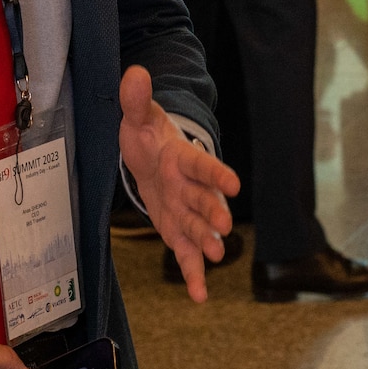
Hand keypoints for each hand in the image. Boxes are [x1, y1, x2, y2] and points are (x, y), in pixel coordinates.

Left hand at [119, 66, 239, 301]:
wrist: (150, 157)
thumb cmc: (147, 135)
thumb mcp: (138, 116)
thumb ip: (136, 98)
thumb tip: (134, 72)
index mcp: (182, 158)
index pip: (201, 164)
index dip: (216, 173)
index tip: (232, 183)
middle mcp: (189, 186)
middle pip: (203, 199)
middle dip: (213, 212)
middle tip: (224, 225)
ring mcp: (185, 210)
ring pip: (198, 228)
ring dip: (207, 242)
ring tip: (217, 257)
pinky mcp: (177, 230)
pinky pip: (187, 254)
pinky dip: (193, 274)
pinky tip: (200, 296)